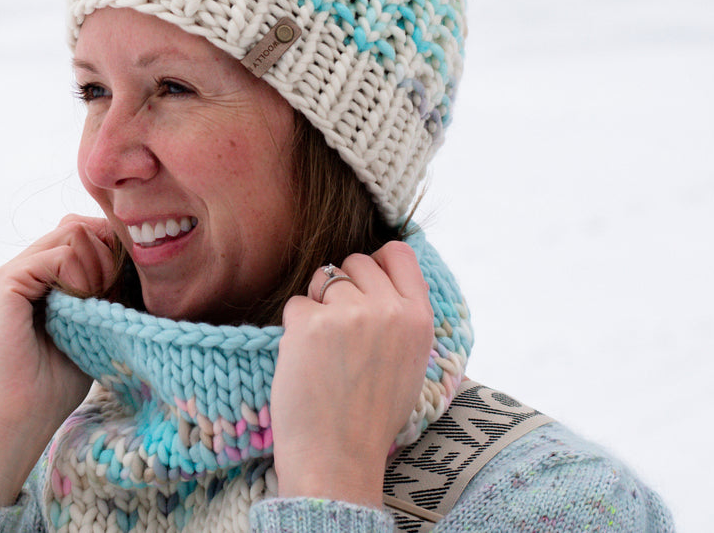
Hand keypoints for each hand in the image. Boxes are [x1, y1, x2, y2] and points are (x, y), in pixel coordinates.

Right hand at [0, 215, 118, 505]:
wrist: (18, 418)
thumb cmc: (55, 384)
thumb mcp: (92, 327)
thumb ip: (104, 291)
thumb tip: (135, 260)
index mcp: (39, 275)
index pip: (82, 232)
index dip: (111, 250)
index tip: (128, 284)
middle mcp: (22, 266)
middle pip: (79, 226)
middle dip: (108, 253)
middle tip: (116, 293)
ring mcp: (10, 272)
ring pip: (72, 233)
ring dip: (99, 265)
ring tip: (100, 302)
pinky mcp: (5, 282)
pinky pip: (59, 255)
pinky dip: (82, 275)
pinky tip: (85, 305)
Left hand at [270, 241, 433, 506]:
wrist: (337, 458)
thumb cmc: (370, 417)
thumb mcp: (409, 363)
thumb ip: (402, 318)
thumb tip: (383, 275)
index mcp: (419, 319)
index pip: (399, 254)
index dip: (377, 261)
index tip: (364, 281)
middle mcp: (389, 310)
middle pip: (356, 261)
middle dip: (342, 286)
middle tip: (339, 330)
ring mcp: (349, 313)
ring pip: (323, 278)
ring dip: (316, 306)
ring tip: (324, 350)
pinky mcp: (311, 322)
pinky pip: (296, 304)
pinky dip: (294, 328)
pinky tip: (306, 361)